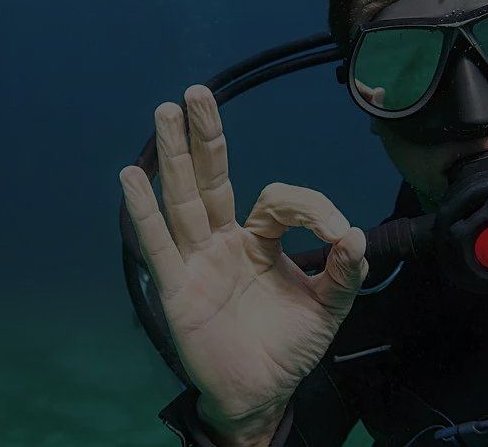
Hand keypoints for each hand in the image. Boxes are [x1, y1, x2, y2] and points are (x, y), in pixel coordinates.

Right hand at [119, 85, 367, 445]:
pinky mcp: (178, 290)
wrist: (261, 395)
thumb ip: (343, 272)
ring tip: (165, 112)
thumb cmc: (288, 347)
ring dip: (173, 157)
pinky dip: (144, 213)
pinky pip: (159, 247)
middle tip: (196, 93)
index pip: (277, 201)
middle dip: (204, 137)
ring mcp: (197, 262)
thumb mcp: (327, 308)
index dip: (310, 208)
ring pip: (182, 201)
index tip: (339, 234)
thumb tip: (356, 235)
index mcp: (258, 240)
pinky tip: (132, 177)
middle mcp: (222, 242)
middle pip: (210, 179)